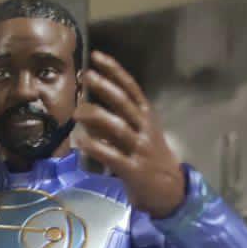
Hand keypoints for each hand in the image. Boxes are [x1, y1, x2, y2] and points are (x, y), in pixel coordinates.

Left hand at [75, 51, 185, 217]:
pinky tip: (79, 141)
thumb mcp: (138, 135)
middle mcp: (144, 129)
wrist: (171, 191)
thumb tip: (87, 112)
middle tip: (85, 76)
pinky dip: (94, 147)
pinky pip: (111, 155)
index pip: (131, 87)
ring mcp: (140, 149)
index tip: (96, 57)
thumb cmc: (149, 159)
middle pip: (124, 103)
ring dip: (95, 116)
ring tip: (76, 112)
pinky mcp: (133, 169)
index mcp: (147, 116)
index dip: (114, 71)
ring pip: (117, 126)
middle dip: (104, 87)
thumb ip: (116, 123)